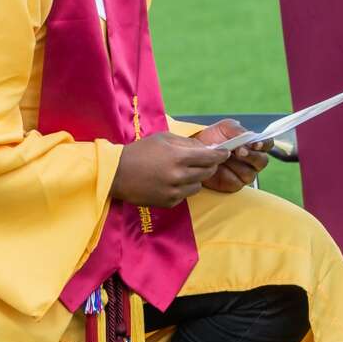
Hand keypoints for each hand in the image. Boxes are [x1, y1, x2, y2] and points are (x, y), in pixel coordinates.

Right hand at [111, 132, 229, 208]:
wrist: (117, 174)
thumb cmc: (139, 151)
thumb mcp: (162, 139)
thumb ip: (186, 143)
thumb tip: (205, 148)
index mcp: (178, 157)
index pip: (209, 157)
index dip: (220, 155)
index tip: (225, 153)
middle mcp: (178, 176)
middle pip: (207, 173)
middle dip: (209, 166)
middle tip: (205, 161)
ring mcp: (174, 192)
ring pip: (198, 186)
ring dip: (196, 178)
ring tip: (183, 172)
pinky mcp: (168, 203)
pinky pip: (185, 195)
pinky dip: (183, 188)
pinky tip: (170, 182)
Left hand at [192, 119, 272, 193]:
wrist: (196, 150)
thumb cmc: (214, 137)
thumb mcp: (226, 127)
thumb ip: (238, 130)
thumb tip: (248, 137)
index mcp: (254, 145)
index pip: (268, 144)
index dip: (264, 144)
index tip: (256, 144)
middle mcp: (253, 161)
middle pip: (262, 161)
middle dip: (251, 156)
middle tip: (239, 151)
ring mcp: (245, 174)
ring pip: (249, 173)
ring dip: (235, 165)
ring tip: (222, 157)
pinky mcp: (234, 185)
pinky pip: (236, 182)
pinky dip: (226, 175)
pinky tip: (217, 167)